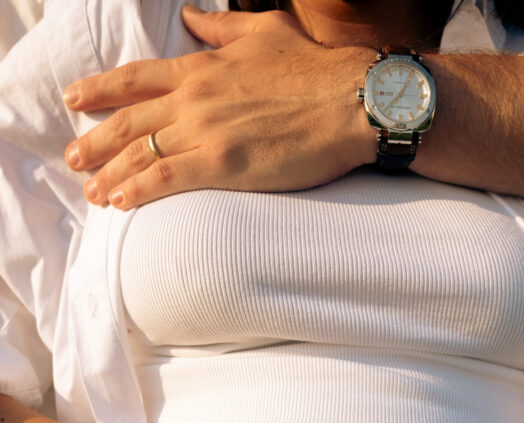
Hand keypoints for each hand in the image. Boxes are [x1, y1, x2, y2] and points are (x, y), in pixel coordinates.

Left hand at [63, 7, 374, 208]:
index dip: (101, 90)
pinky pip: (165, 180)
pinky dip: (137, 191)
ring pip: (140, 153)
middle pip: (127, 120)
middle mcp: (194, 98)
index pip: (136, 78)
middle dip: (93, 140)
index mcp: (202, 68)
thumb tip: (193, 19)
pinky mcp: (222, 165)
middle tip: (72, 156)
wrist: (352, 102)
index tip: (75, 99)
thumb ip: (222, 28)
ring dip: (109, 173)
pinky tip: (119, 202)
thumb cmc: (316, 70)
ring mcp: (205, 132)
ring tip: (90, 190)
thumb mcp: (265, 31)